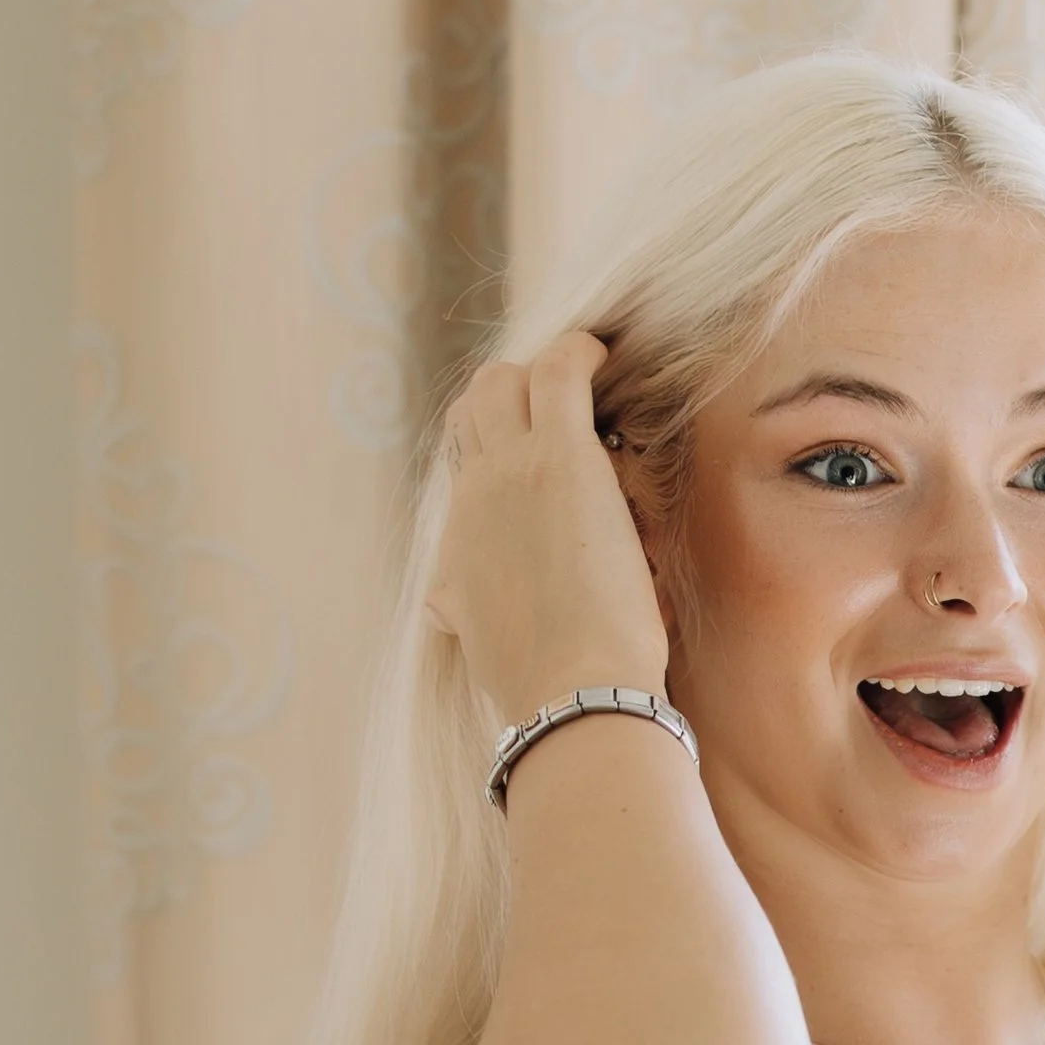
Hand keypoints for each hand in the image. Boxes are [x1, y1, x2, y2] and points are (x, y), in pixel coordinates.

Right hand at [425, 330, 669, 723]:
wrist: (571, 695)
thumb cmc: (541, 681)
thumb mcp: (482, 641)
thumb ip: (461, 608)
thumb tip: (439, 603)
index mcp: (461, 535)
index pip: (468, 460)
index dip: (502, 445)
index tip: (544, 451)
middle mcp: (477, 493)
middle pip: (474, 405)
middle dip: (515, 394)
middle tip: (568, 409)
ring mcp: (513, 469)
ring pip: (504, 378)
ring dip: (544, 369)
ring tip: (591, 378)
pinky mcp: (562, 457)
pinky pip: (559, 369)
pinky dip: (580, 350)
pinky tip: (605, 355)